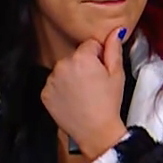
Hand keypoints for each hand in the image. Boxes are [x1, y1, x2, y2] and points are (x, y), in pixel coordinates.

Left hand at [42, 27, 129, 160]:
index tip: (102, 71)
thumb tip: (115, 30)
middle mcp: (62, 64)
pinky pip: (54, 84)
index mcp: (81, 57)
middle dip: (83, 65)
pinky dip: (61, 90)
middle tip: (94, 84)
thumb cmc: (109, 104)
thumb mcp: (117, 74)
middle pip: (74, 56)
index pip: (90, 45)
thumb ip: (114, 49)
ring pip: (63, 70)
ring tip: (83, 94)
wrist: (96, 131)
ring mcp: (51, 80)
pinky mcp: (45, 93)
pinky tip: (73, 100)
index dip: (98, 57)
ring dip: (71, 77)